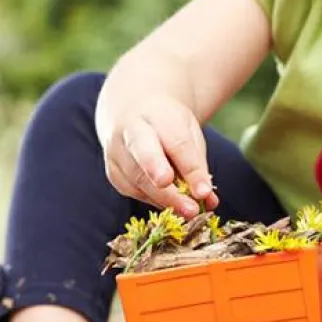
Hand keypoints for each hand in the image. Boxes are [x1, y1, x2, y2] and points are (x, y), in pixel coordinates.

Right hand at [104, 95, 218, 216]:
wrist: (132, 110)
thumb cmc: (167, 123)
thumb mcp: (188, 131)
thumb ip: (197, 163)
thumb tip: (208, 199)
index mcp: (156, 115)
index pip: (177, 144)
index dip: (191, 169)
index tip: (205, 192)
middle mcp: (130, 131)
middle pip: (147, 159)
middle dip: (167, 186)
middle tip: (188, 207)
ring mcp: (116, 152)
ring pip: (138, 181)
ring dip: (165, 201)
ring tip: (188, 212)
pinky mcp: (112, 171)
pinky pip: (132, 191)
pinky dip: (154, 201)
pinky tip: (171, 206)